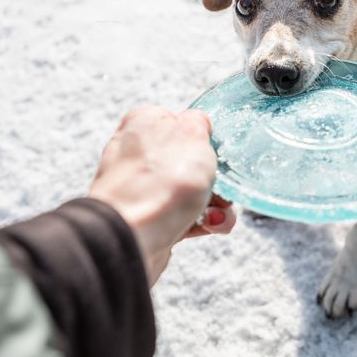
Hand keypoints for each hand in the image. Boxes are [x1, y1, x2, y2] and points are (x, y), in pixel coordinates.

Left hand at [88, 106, 235, 284]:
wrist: (135, 234)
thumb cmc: (164, 180)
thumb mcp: (193, 133)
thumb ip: (199, 121)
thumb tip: (198, 124)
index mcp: (145, 122)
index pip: (183, 122)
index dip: (206, 140)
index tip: (218, 154)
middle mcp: (140, 153)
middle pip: (193, 161)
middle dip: (216, 179)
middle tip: (222, 190)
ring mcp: (143, 187)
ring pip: (194, 191)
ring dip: (215, 204)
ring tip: (215, 215)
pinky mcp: (149, 216)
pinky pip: (185, 215)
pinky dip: (203, 222)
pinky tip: (208, 226)